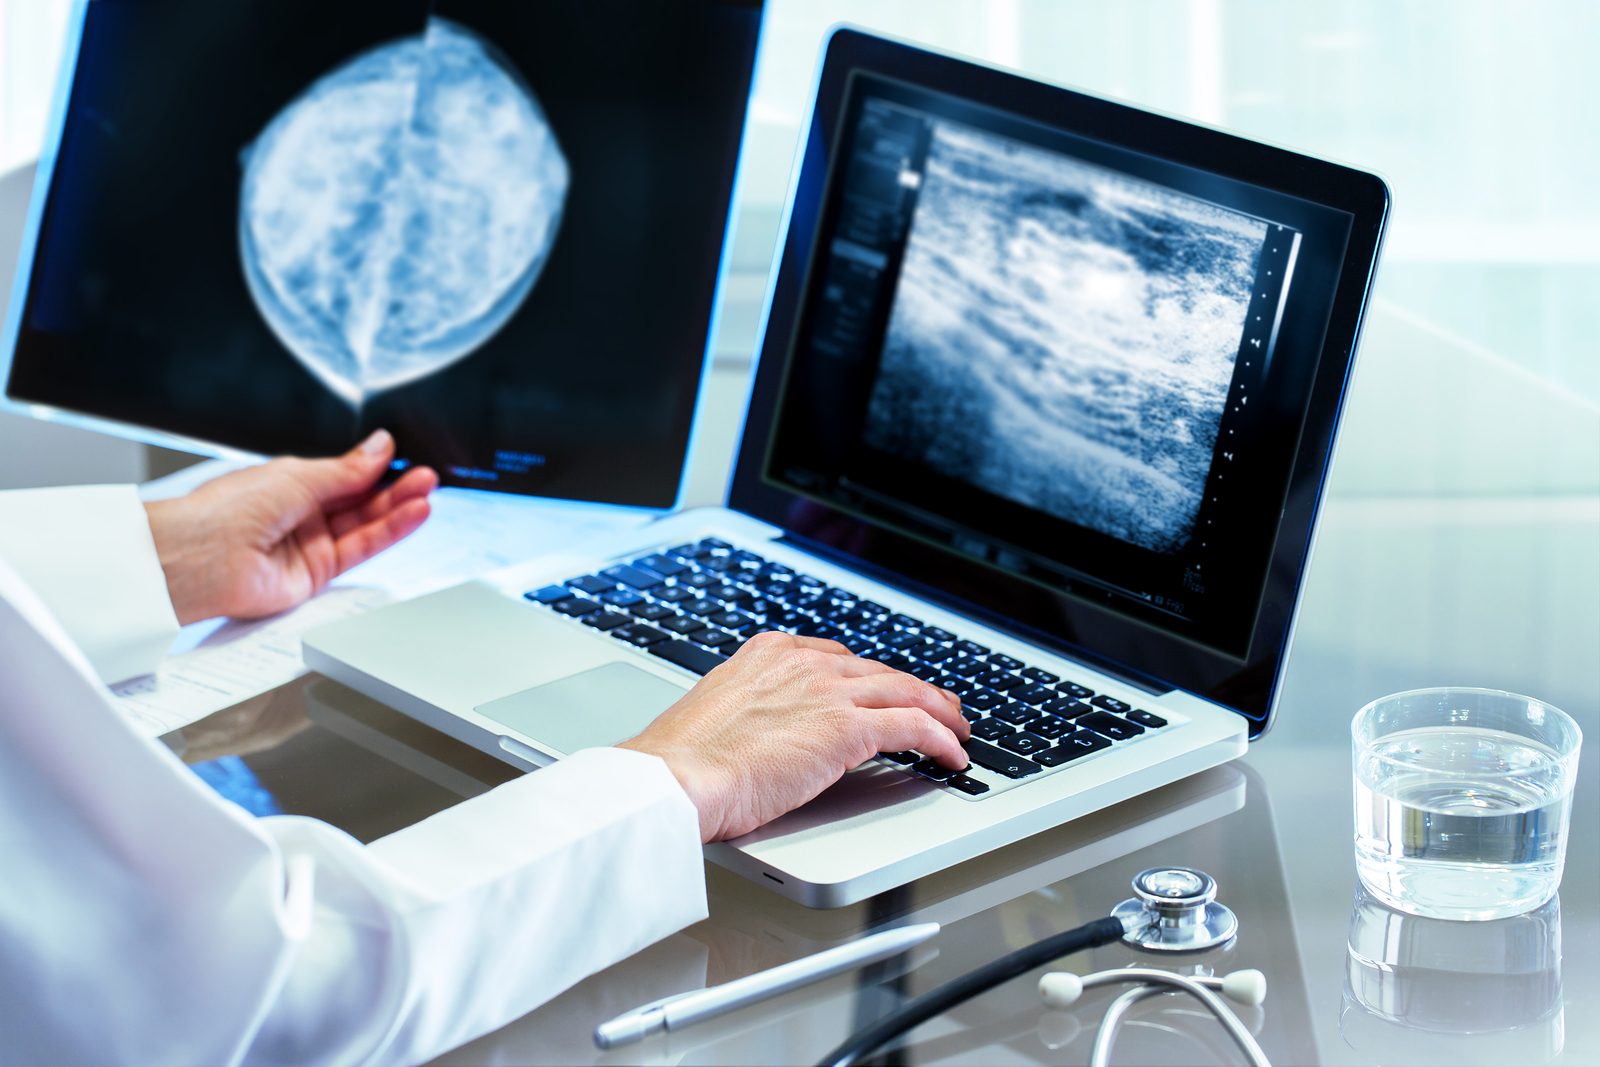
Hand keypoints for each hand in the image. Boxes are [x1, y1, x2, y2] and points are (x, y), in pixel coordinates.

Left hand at [144, 430, 437, 623]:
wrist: (200, 558)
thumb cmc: (227, 512)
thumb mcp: (298, 476)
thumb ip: (348, 470)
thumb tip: (381, 446)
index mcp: (289, 484)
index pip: (344, 475)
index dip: (376, 468)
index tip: (405, 457)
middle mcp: (300, 514)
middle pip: (359, 500)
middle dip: (394, 488)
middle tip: (426, 476)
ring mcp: (309, 544)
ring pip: (364, 525)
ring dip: (398, 509)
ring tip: (426, 493)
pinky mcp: (317, 574)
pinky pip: (361, 550)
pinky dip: (389, 532)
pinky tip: (411, 514)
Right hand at [618, 631, 970, 841]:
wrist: (673, 780)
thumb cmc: (681, 762)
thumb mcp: (717, 713)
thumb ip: (750, 709)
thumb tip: (766, 732)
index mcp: (767, 654)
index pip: (836, 658)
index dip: (870, 678)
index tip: (883, 690)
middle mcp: (801, 664)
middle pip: (878, 672)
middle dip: (915, 690)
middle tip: (938, 706)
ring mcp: (826, 692)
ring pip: (907, 692)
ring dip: (940, 712)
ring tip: (958, 730)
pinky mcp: (846, 728)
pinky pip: (912, 727)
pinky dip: (939, 739)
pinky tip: (951, 756)